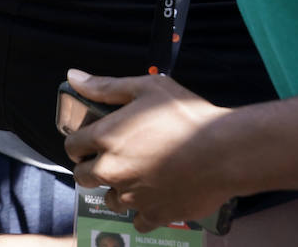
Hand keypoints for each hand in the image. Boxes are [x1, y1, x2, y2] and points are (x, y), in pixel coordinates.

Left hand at [62, 70, 233, 232]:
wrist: (225, 152)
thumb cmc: (186, 115)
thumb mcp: (146, 88)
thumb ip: (106, 86)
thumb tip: (73, 76)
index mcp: (106, 138)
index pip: (72, 146)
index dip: (79, 142)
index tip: (92, 140)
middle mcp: (113, 170)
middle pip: (83, 176)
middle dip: (92, 167)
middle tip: (113, 158)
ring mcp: (133, 196)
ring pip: (110, 199)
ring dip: (117, 189)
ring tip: (138, 175)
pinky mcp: (155, 214)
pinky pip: (137, 221)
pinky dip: (142, 211)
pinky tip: (155, 196)